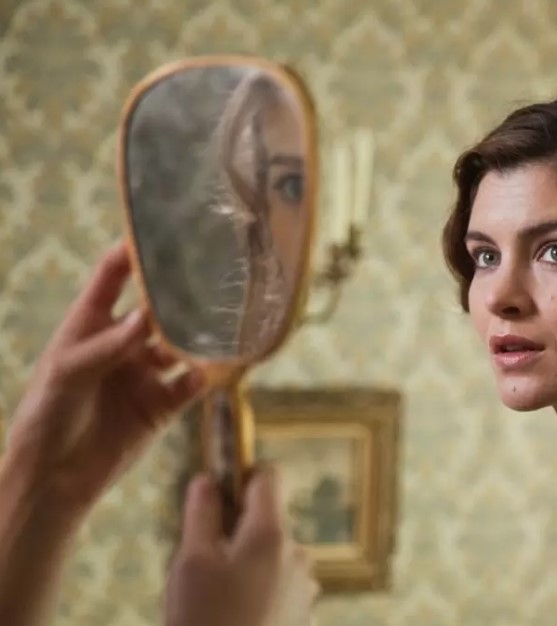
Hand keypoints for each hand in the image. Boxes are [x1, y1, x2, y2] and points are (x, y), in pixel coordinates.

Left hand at [4, 241, 204, 510]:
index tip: (158, 230)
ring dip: (197, 336)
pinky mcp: (163, 405)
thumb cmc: (47, 416)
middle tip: (208, 274)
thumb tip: (150, 315)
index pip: (112, 277)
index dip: (132, 253)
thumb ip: (110, 344)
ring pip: (180, 345)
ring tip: (220, 323)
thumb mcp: (68, 372)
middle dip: (178, 294)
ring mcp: (144, 374)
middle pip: (155, 309)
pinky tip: (216, 367)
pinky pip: (191, 384)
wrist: (54, 478)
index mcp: (90, 326)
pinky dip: (206, 375)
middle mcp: (122, 344)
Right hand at [166, 468, 319, 625]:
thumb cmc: (203, 621)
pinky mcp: (304, 616)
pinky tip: (234, 620)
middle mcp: (298, 555)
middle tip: (200, 568)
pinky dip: (257, 595)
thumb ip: (202, 514)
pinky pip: (278, 589)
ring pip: (271, 559)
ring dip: (245, 569)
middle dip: (234, 534)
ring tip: (212, 604)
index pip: (268, 477)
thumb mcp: (190, 564)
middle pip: (266, 523)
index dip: (241, 475)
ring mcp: (305, 588)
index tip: (218, 491)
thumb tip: (208, 479)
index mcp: (272, 534)